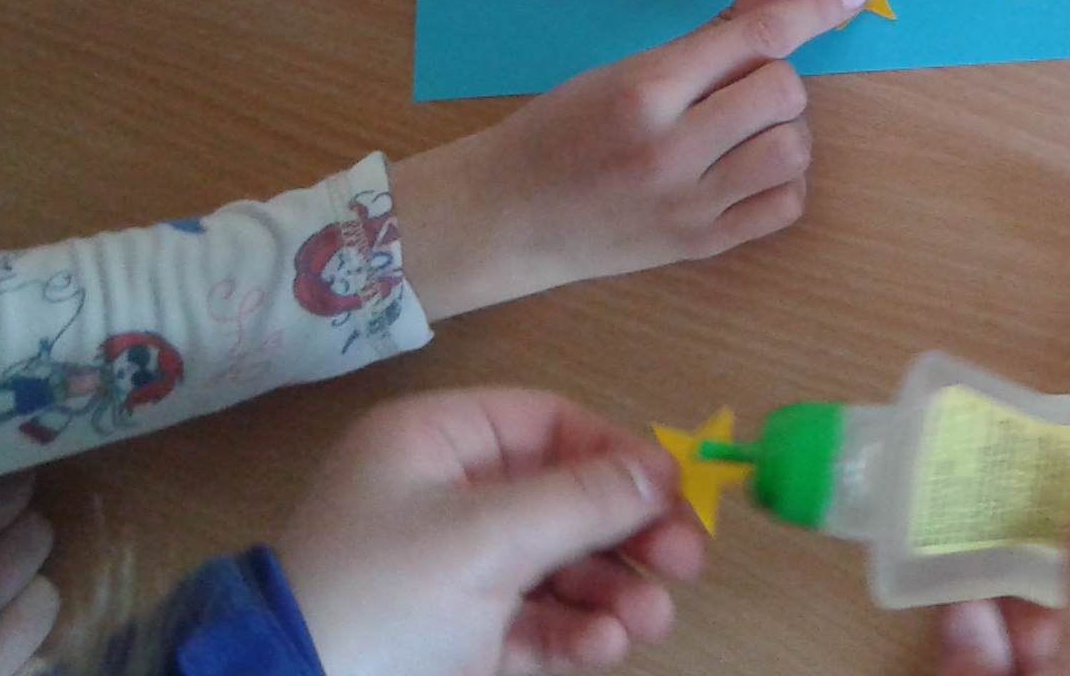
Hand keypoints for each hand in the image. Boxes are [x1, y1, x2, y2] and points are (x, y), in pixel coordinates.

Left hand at [277, 387, 706, 675]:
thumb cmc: (382, 596)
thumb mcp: (484, 537)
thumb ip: (582, 500)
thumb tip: (665, 469)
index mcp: (433, 445)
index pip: (547, 425)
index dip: (616, 454)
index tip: (676, 491)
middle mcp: (445, 499)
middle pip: (564, 499)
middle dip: (627, 533)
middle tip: (688, 561)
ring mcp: (452, 573)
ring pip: (559, 567)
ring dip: (612, 591)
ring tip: (651, 621)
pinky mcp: (459, 638)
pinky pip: (536, 622)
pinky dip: (577, 631)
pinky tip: (608, 645)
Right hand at [391, 0, 862, 317]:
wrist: (507, 216)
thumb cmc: (563, 128)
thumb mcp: (627, 67)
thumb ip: (713, 28)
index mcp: (645, 90)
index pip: (754, 38)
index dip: (814, 8)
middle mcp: (671, 149)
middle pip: (784, 91)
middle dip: (775, 78)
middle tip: (736, 88)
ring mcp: (689, 205)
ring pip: (794, 150)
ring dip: (782, 130)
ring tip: (741, 131)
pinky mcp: (702, 246)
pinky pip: (786, 205)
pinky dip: (780, 181)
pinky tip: (743, 170)